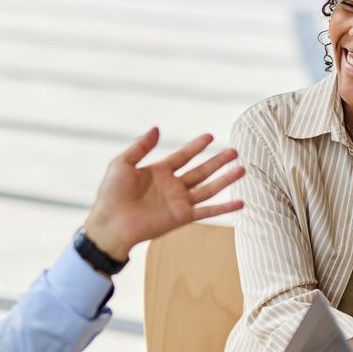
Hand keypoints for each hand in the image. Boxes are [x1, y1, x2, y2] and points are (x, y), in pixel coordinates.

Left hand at [83, 128, 244, 259]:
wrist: (111, 223)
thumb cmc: (111, 194)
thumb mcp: (122, 163)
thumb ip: (140, 146)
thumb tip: (157, 128)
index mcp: (159, 172)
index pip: (183, 156)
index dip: (197, 146)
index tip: (210, 136)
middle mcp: (173, 186)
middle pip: (201, 170)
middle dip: (218, 161)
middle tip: (234, 151)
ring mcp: (179, 202)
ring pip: (209, 188)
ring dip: (225, 179)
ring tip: (242, 169)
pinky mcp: (182, 217)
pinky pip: (208, 211)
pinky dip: (224, 208)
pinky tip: (240, 204)